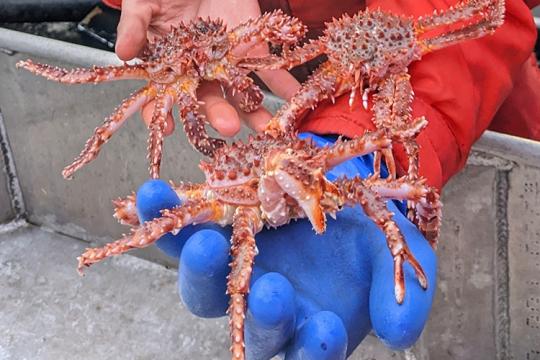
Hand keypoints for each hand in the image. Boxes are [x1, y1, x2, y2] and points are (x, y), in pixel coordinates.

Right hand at [115, 0, 299, 135]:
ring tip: (267, 127)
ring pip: (239, 93)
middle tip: (228, 125)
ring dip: (254, 111)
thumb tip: (123, 52)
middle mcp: (198, 73)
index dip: (161, 115)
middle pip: (206, 99)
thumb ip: (136, 25)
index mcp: (168, 67)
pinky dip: (284, 83)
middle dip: (217, 114)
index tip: (167, 127)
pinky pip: (268, 70)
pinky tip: (296, 97)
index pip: (161, 99)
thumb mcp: (144, 1)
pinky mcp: (250, 52)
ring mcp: (225, 65)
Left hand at [135, 133, 436, 358]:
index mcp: (316, 322)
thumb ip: (406, 298)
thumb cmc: (369, 228)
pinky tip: (156, 196)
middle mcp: (272, 305)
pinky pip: (184, 236)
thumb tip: (398, 333)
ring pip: (207, 290)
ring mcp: (239, 269)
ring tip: (201, 242)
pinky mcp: (216, 234)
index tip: (326, 327)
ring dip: (199, 268)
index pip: (311, 352)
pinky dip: (168, 220)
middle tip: (271, 291)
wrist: (340, 183)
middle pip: (255, 329)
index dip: (316, 348)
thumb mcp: (401, 257)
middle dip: (262, 315)